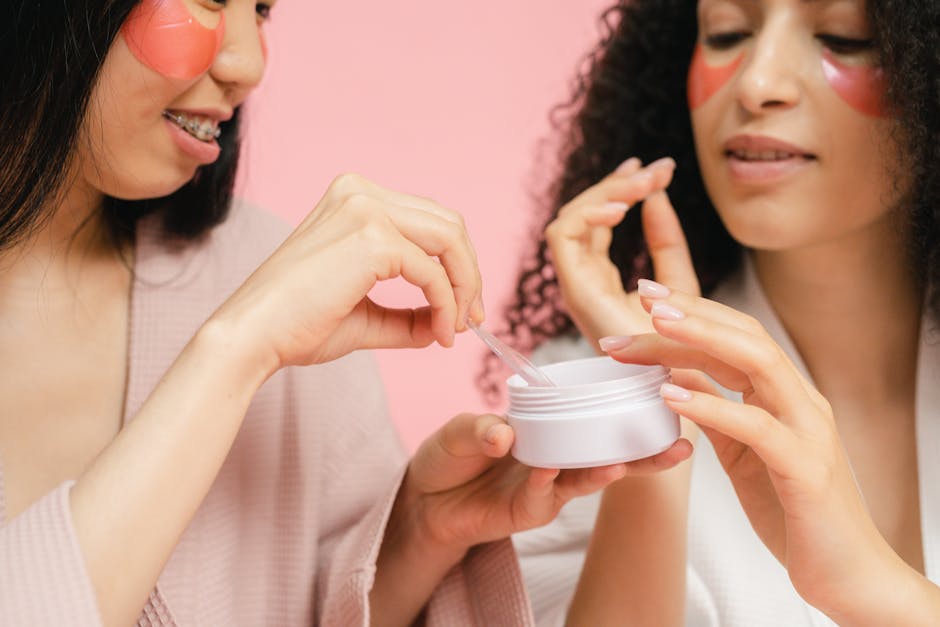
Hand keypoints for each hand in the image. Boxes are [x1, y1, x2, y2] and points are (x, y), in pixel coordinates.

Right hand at [209, 173, 483, 370]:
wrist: (252, 337)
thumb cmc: (296, 326)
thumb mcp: (364, 314)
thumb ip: (406, 314)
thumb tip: (445, 324)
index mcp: (354, 199)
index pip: (429, 220)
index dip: (456, 263)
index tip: (462, 308)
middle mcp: (361, 192)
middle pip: (448, 223)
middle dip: (469, 273)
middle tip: (471, 320)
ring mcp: (366, 209)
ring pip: (450, 239)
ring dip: (464, 287)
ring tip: (457, 328)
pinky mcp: (372, 238)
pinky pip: (432, 272)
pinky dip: (445, 304)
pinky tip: (439, 333)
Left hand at [399, 413, 690, 553]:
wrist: (424, 499)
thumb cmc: (452, 455)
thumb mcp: (462, 429)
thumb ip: (481, 427)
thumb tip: (504, 434)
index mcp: (552, 430)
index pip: (595, 418)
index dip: (626, 410)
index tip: (662, 395)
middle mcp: (558, 459)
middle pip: (610, 454)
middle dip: (645, 452)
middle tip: (679, 443)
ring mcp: (546, 488)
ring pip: (585, 479)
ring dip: (606, 470)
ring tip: (624, 461)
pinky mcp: (526, 512)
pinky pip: (542, 496)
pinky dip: (546, 482)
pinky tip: (550, 470)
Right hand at [545, 156, 699, 347]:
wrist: (679, 387)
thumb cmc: (680, 348)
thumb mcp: (676, 279)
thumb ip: (665, 238)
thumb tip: (657, 193)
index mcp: (600, 277)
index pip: (599, 221)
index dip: (623, 189)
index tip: (659, 169)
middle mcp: (582, 280)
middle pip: (582, 215)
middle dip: (618, 184)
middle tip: (657, 169)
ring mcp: (575, 285)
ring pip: (569, 218)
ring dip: (605, 193)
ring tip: (643, 183)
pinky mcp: (574, 291)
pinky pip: (561, 236)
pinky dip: (586, 213)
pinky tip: (623, 206)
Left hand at [601, 281, 922, 621]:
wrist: (846, 574)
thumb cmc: (792, 510)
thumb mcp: (741, 452)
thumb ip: (715, 412)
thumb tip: (675, 376)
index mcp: (785, 395)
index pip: (738, 336)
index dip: (693, 312)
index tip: (645, 298)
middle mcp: (801, 401)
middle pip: (745, 336)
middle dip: (692, 312)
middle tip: (643, 297)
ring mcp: (809, 430)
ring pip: (759, 362)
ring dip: (703, 339)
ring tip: (655, 326)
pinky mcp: (806, 469)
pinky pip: (756, 426)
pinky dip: (711, 407)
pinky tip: (670, 395)